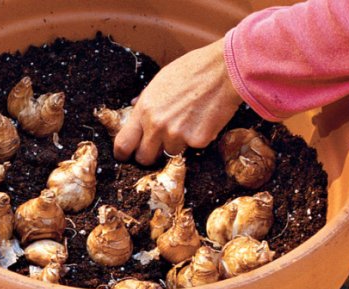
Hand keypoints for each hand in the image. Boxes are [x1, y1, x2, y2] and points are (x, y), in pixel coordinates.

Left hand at [114, 38, 242, 164]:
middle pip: (144, 158)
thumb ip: (145, 99)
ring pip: (170, 152)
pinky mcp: (197, 141)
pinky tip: (203, 119)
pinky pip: (192, 148)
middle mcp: (156, 126)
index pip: (123, 144)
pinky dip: (197, 138)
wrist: (225, 69)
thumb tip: (133, 105)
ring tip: (188, 121)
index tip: (126, 156)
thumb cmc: (193, 70)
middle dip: (149, 155)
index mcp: (144, 109)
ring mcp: (176, 135)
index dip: (123, 153)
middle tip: (157, 147)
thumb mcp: (160, 80)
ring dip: (176, 143)